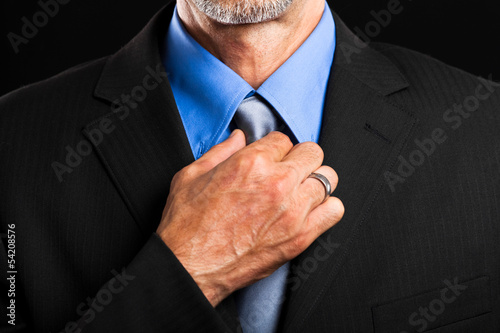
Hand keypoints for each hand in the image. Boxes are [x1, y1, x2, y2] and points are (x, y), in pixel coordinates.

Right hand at [156, 130, 343, 305]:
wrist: (189, 268)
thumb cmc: (186, 225)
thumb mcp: (191, 175)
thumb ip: (220, 151)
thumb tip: (239, 137)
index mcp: (250, 163)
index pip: (283, 139)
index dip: (274, 149)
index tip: (270, 160)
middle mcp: (277, 183)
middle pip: (312, 153)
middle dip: (299, 158)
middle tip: (286, 171)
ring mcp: (292, 211)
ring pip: (327, 178)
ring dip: (313, 182)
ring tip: (298, 191)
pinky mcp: (300, 237)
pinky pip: (334, 210)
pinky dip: (326, 207)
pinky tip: (308, 211)